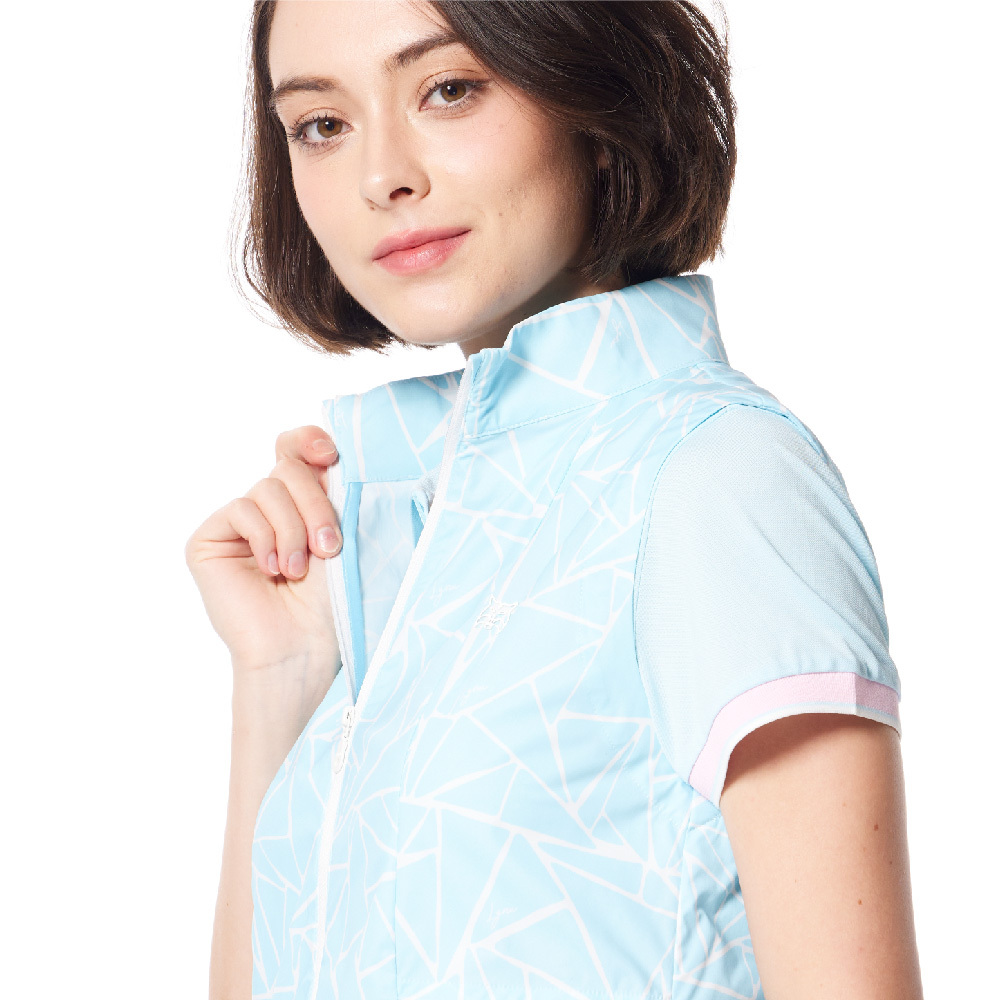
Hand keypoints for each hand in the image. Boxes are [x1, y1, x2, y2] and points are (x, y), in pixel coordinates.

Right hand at [184, 425, 342, 671]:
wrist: (304, 646)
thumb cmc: (333, 601)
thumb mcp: (345, 534)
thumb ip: (334, 488)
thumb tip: (330, 447)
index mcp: (303, 502)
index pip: (297, 449)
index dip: (309, 440)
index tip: (330, 454)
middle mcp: (270, 509)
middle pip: (289, 468)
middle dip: (316, 505)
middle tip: (330, 548)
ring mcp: (238, 523)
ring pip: (268, 487)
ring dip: (293, 529)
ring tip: (298, 571)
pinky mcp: (210, 539)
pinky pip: (241, 508)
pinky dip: (265, 538)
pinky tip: (271, 570)